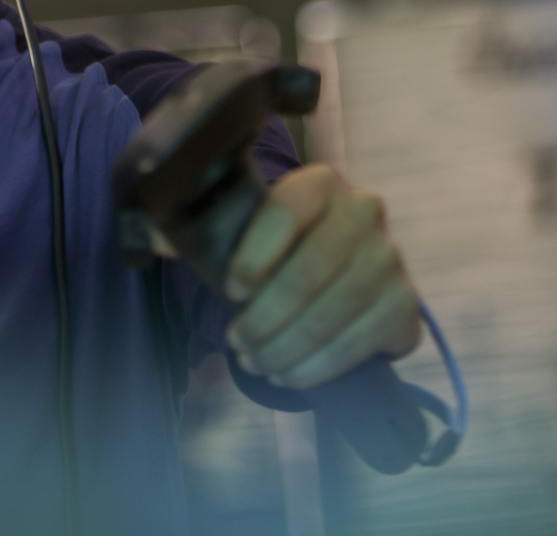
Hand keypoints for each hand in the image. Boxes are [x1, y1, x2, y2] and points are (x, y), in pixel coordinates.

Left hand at [220, 164, 420, 389]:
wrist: (344, 275)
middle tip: (236, 341)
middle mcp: (364, 211)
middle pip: (308, 271)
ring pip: (331, 312)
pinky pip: (357, 342)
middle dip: (265, 316)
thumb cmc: (279, 250)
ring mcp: (390, 259)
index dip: (254, 256)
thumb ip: (201, 228)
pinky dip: (316, 366)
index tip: (230, 290)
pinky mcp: (405, 305)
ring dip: (285, 347)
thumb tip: (151, 239)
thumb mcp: (245, 228)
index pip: (285, 212)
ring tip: (255, 361)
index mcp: (320, 182)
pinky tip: (288, 374)